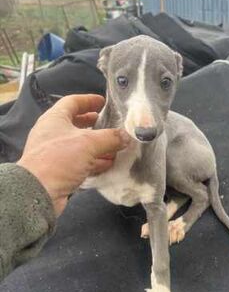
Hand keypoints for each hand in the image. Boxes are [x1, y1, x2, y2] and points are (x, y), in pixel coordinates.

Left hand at [17, 94, 129, 215]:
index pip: (72, 102)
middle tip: (111, 125)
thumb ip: (110, 137)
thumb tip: (127, 136)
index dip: (88, 100)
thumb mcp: (89, 143)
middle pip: (76, 124)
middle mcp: (52, 133)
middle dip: (95, 125)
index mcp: (55, 119)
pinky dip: (94, 161)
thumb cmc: (60, 158)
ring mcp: (55, 153)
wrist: (39, 191)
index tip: (103, 102)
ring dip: (98, 146)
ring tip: (115, 147)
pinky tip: (108, 164)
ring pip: (80, 145)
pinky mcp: (59, 170)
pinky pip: (80, 161)